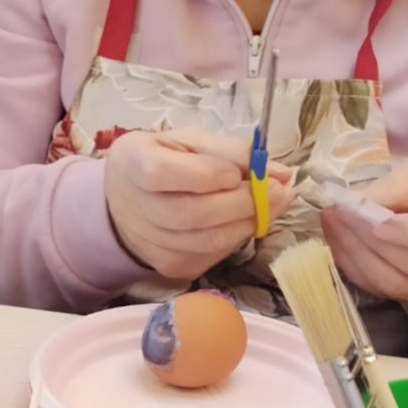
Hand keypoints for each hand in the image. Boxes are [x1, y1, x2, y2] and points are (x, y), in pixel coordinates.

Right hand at [104, 127, 293, 280]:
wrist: (126, 201)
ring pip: (207, 241)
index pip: (164, 174)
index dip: (207, 174)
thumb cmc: (162, 160)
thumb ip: (232, 152)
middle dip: (242, 203)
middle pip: (192, 214)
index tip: (237, 172)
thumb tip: (281, 172)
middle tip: (278, 190)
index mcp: (134, 165)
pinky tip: (246, 220)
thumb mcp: (190, 141)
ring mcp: (153, 245)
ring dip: (248, 223)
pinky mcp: (171, 266)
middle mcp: (136, 210)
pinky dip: (236, 238)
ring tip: (272, 203)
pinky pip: (212, 255)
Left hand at [322, 154, 407, 302]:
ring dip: (356, 254)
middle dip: (371, 240)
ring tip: (332, 223)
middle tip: (338, 213)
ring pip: (396, 283)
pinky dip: (354, 267)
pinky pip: (382, 289)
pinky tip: (337, 242)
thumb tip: (361, 201)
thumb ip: (403, 185)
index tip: (377, 219)